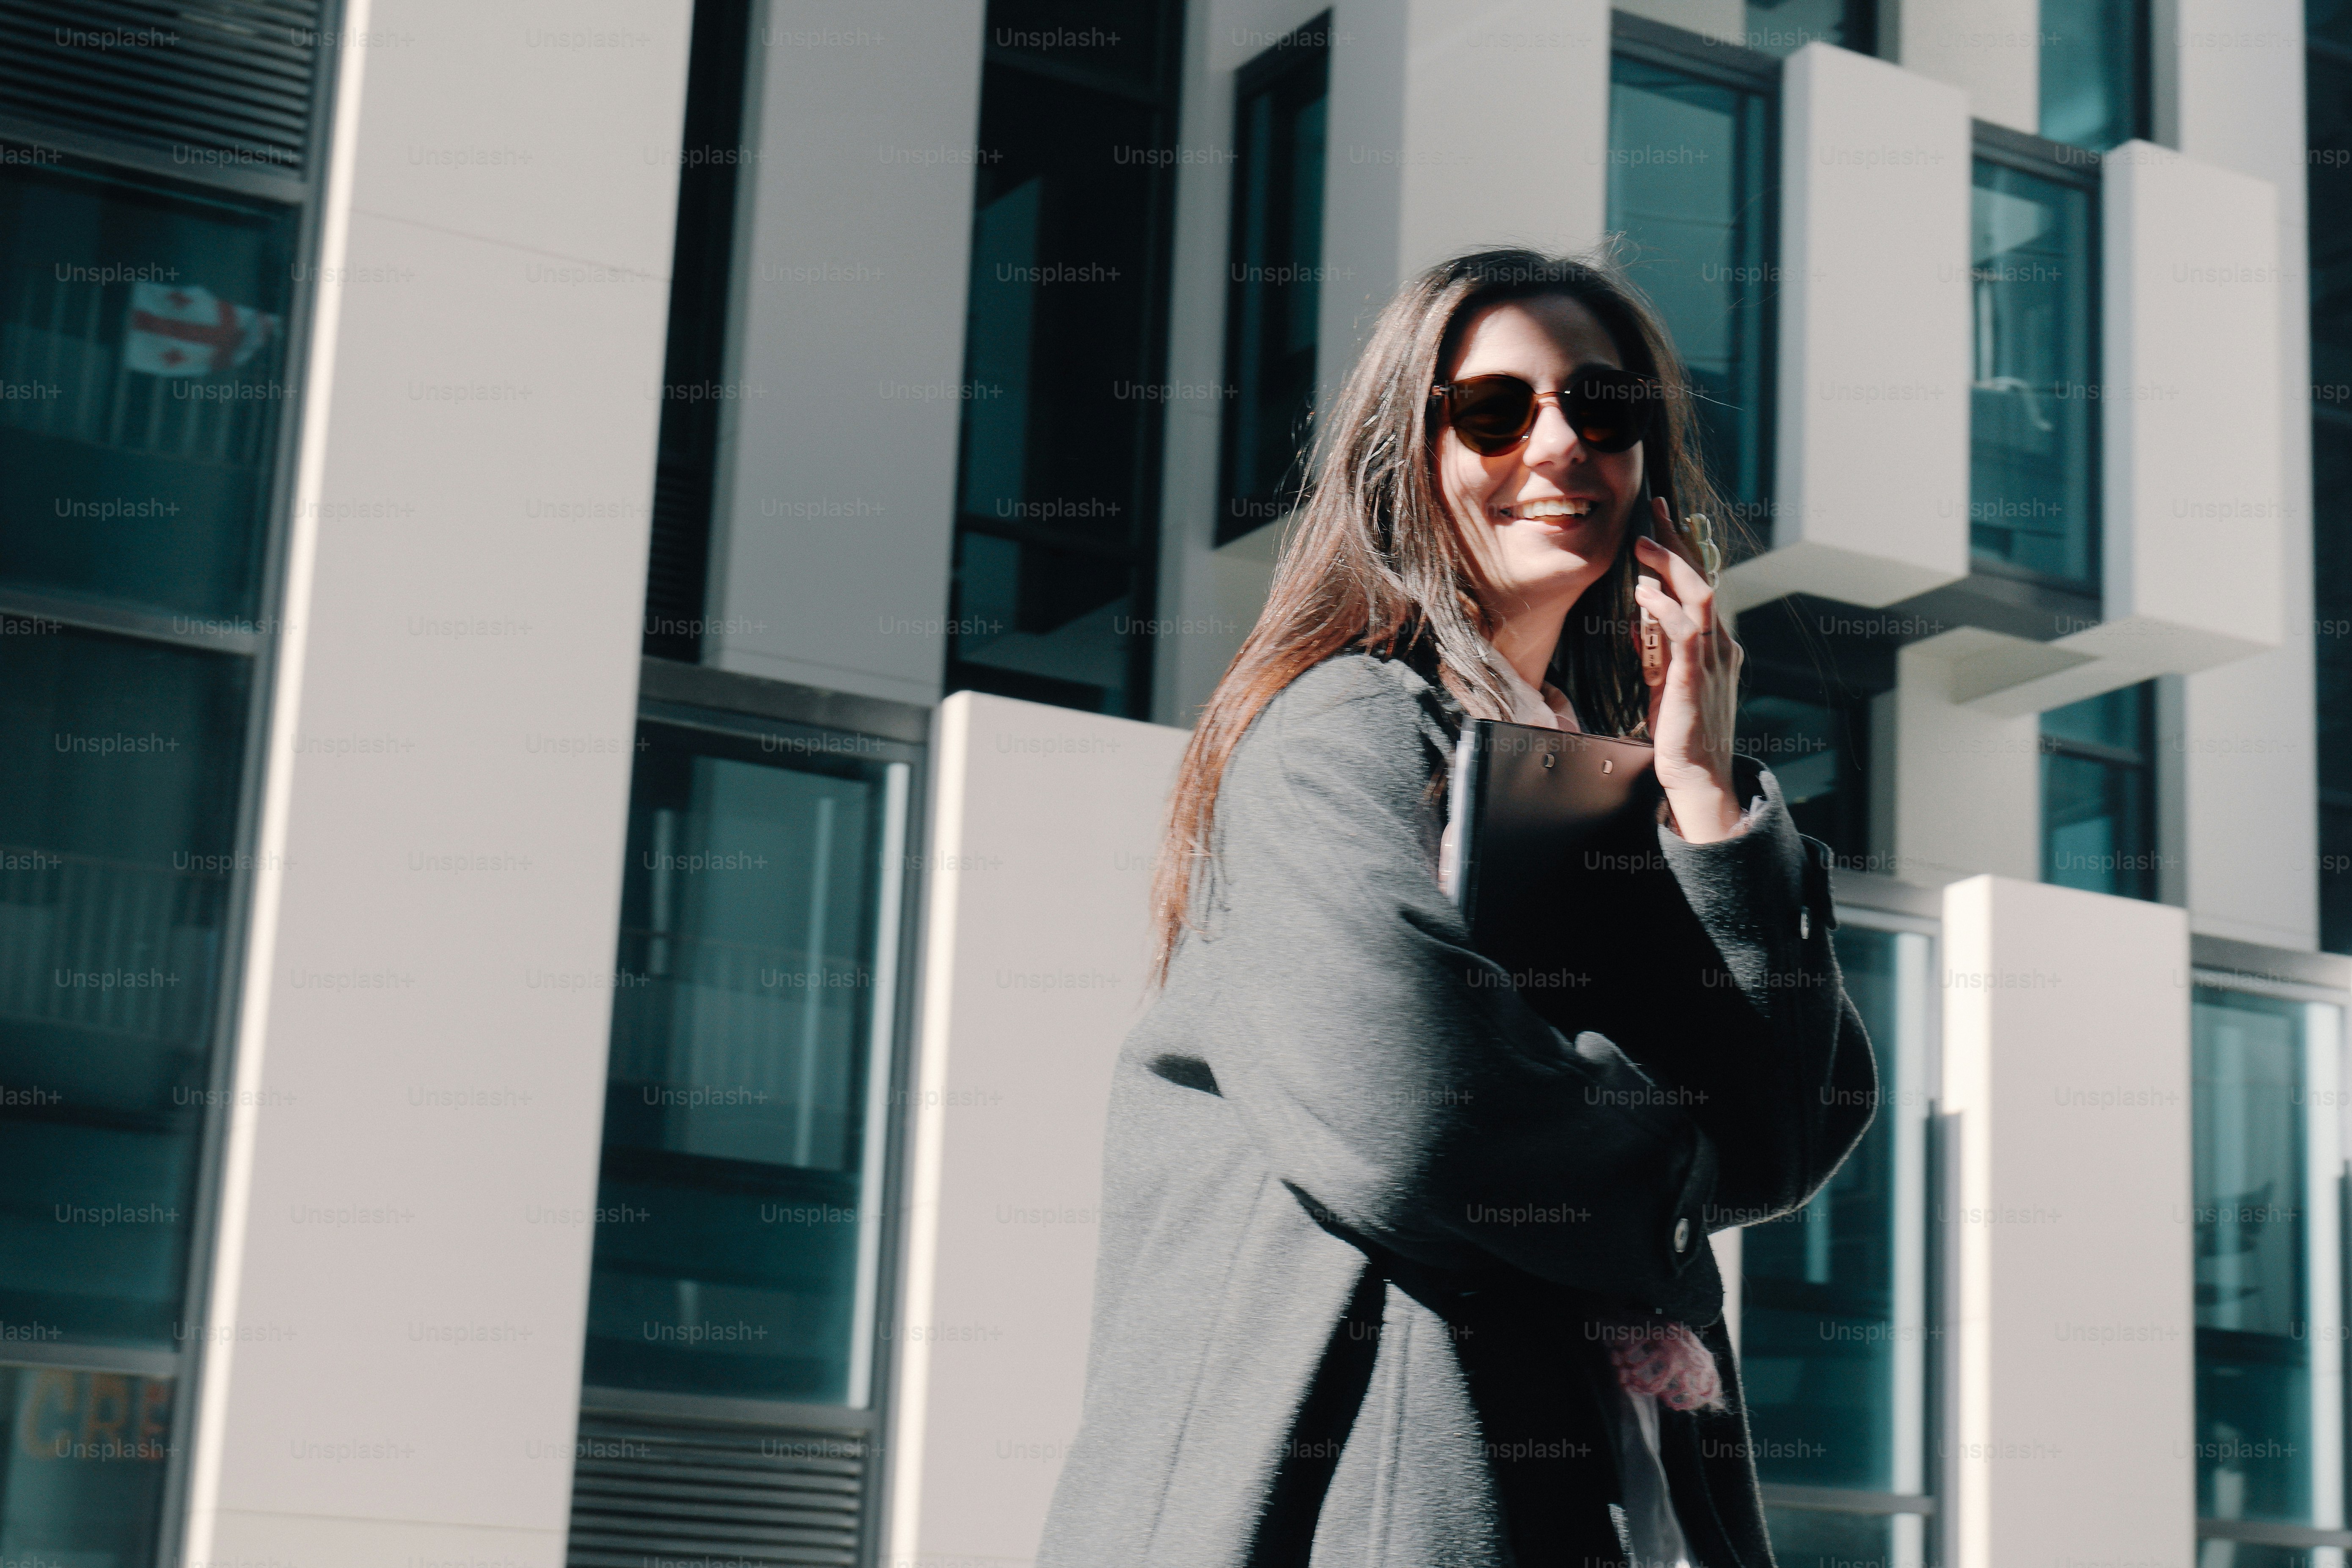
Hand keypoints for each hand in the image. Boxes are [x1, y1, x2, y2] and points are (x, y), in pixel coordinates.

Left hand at [1634, 498, 1745, 842]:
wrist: (1698, 775)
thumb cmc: (1681, 732)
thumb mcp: (1666, 682)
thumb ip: (1658, 650)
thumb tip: (1639, 618)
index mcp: (1715, 645)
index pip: (1699, 587)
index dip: (1681, 552)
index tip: (1661, 522)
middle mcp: (1720, 646)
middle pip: (1703, 580)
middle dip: (1679, 542)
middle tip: (1655, 510)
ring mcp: (1712, 660)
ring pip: (1699, 597)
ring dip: (1670, 567)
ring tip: (1642, 546)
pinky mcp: (1695, 678)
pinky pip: (1685, 632)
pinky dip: (1664, 608)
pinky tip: (1645, 595)